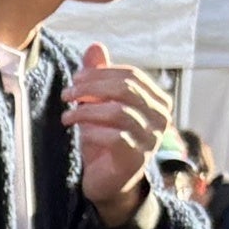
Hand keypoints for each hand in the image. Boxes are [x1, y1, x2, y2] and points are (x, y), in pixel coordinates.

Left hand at [65, 43, 173, 226]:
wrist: (109, 182)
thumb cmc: (106, 141)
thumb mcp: (101, 106)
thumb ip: (100, 78)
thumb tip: (95, 46)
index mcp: (157, 99)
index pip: (130, 75)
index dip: (100, 73)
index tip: (75, 79)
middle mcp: (161, 117)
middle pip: (125, 89)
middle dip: (91, 88)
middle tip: (67, 94)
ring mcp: (151, 138)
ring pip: (119, 111)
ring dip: (87, 110)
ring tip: (67, 115)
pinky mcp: (137, 157)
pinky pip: (115, 136)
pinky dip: (92, 131)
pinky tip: (78, 131)